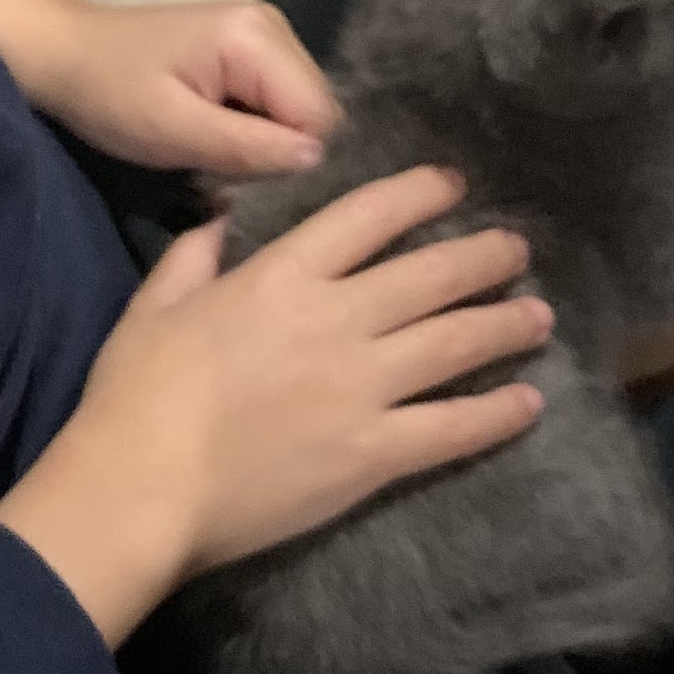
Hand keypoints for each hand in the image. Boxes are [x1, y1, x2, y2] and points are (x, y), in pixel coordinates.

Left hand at [0, 0, 338, 178]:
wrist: (64, 53)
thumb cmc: (109, 92)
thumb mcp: (171, 130)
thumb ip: (247, 147)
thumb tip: (316, 160)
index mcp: (259, 37)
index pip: (319, 117)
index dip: (286, 157)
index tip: (234, 173)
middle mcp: (274, 28)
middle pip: (313, 113)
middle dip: (274, 150)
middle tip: (214, 160)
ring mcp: (264, 36)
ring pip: (297, 114)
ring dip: (261, 143)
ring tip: (207, 146)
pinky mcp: (250, 52)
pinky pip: (276, 106)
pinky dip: (250, 130)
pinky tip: (211, 133)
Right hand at [0, 165, 552, 644]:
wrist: (142, 488)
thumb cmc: (134, 395)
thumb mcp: (153, 305)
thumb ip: (194, 256)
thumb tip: (222, 218)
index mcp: (282, 276)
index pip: (369, 215)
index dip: (420, 194)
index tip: (454, 185)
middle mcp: (337, 319)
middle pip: (431, 275)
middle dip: (483, 257)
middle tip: (518, 249)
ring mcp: (363, 387)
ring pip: (456, 343)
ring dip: (504, 325)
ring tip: (539, 314)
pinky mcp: (375, 454)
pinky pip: (453, 427)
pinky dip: (497, 413)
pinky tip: (530, 403)